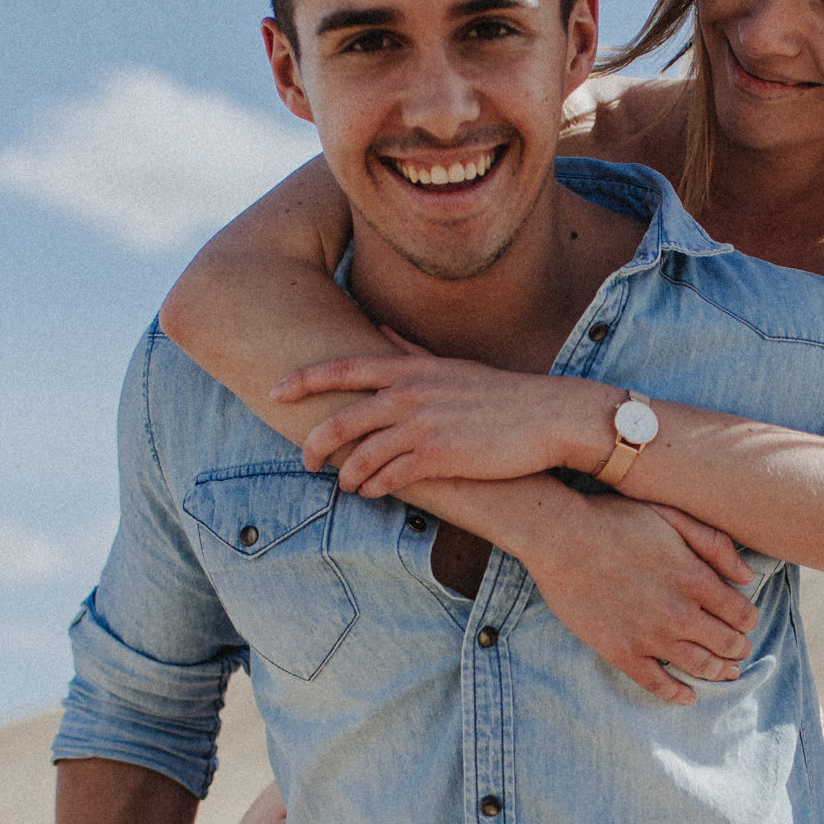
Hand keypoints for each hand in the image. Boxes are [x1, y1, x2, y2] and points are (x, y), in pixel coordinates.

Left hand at [281, 330, 615, 497]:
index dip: (303, 379)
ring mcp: (424, 425)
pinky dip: (375, 487)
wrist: (547, 416)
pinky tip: (372, 493)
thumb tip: (378, 330)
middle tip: (305, 460)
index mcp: (410, 369)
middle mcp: (411, 393)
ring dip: (347, 474)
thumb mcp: (449, 365)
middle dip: (315, 442)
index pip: (342, 368)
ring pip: (363, 454)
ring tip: (345, 484)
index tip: (275, 391)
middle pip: (342, 417)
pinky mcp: (441, 456)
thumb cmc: (499, 394)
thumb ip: (409, 351)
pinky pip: (392, 476)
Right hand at [521, 495, 759, 704]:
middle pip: (726, 643)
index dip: (748, 620)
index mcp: (695, 579)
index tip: (744, 621)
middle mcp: (679, 614)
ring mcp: (650, 637)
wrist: (561, 538)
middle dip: (739, 648)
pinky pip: (657, 684)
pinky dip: (677, 694)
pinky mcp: (622, 652)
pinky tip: (688, 697)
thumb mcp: (673, 516)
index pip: (740, 613)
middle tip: (740, 650)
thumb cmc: (616, 519)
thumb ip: (715, 544)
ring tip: (727, 673)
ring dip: (719, 672)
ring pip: (699, 666)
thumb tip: (749, 576)